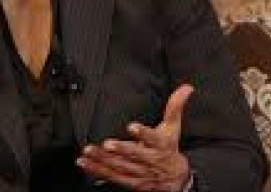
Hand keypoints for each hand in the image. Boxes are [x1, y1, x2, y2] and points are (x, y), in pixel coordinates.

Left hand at [76, 84, 193, 191]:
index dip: (143, 133)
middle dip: (120, 149)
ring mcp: (139, 172)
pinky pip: (111, 176)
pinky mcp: (129, 181)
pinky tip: (84, 163)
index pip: (152, 138)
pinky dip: (96, 170)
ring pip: (120, 166)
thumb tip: (186, 88)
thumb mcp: (174, 127)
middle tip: (107, 143)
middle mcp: (149, 160)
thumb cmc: (169, 148)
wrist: (175, 179)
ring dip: (103, 159)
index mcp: (160, 145)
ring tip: (89, 151)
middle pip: (135, 154)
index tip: (132, 126)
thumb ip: (175, 106)